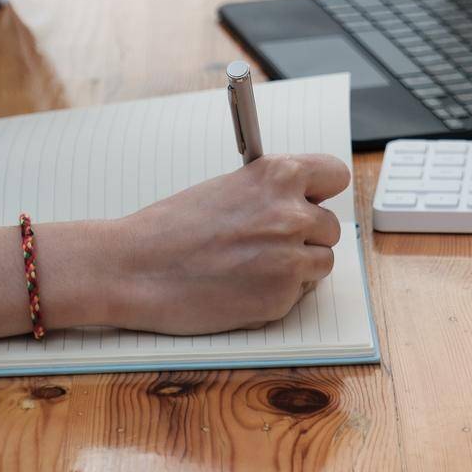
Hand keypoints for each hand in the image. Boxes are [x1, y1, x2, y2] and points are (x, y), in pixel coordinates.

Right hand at [108, 154, 350, 332]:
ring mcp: (290, 258)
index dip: (322, 191)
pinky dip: (277, 294)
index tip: (313, 199)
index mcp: (279, 175)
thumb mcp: (229, 188)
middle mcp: (292, 213)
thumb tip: (303, 202)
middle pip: (330, 226)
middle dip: (305, 236)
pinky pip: (299, 294)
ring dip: (297, 267)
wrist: (134, 268)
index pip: (336, 174)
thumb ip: (272, 193)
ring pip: (321, 262)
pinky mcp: (281, 297)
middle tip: (267, 244)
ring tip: (252, 267)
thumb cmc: (172, 227)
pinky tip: (241, 287)